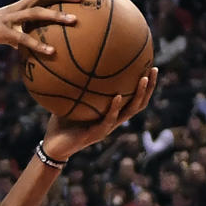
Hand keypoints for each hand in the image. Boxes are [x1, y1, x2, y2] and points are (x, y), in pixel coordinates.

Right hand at [0, 0, 83, 55]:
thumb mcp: (1, 35)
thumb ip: (16, 37)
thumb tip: (27, 48)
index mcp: (16, 7)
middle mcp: (15, 8)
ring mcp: (9, 19)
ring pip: (36, 12)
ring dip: (57, 15)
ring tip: (74, 20)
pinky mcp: (2, 33)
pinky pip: (23, 38)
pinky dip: (38, 45)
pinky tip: (51, 53)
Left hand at [43, 69, 157, 160]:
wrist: (52, 146)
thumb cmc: (61, 123)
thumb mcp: (71, 99)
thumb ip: (76, 83)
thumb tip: (75, 59)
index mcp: (110, 113)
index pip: (133, 99)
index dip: (144, 85)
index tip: (150, 66)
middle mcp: (112, 120)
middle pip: (138, 104)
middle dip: (148, 87)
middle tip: (153, 69)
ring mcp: (106, 128)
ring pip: (129, 112)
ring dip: (138, 95)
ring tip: (143, 79)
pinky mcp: (95, 134)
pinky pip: (108, 120)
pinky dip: (115, 108)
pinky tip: (117, 96)